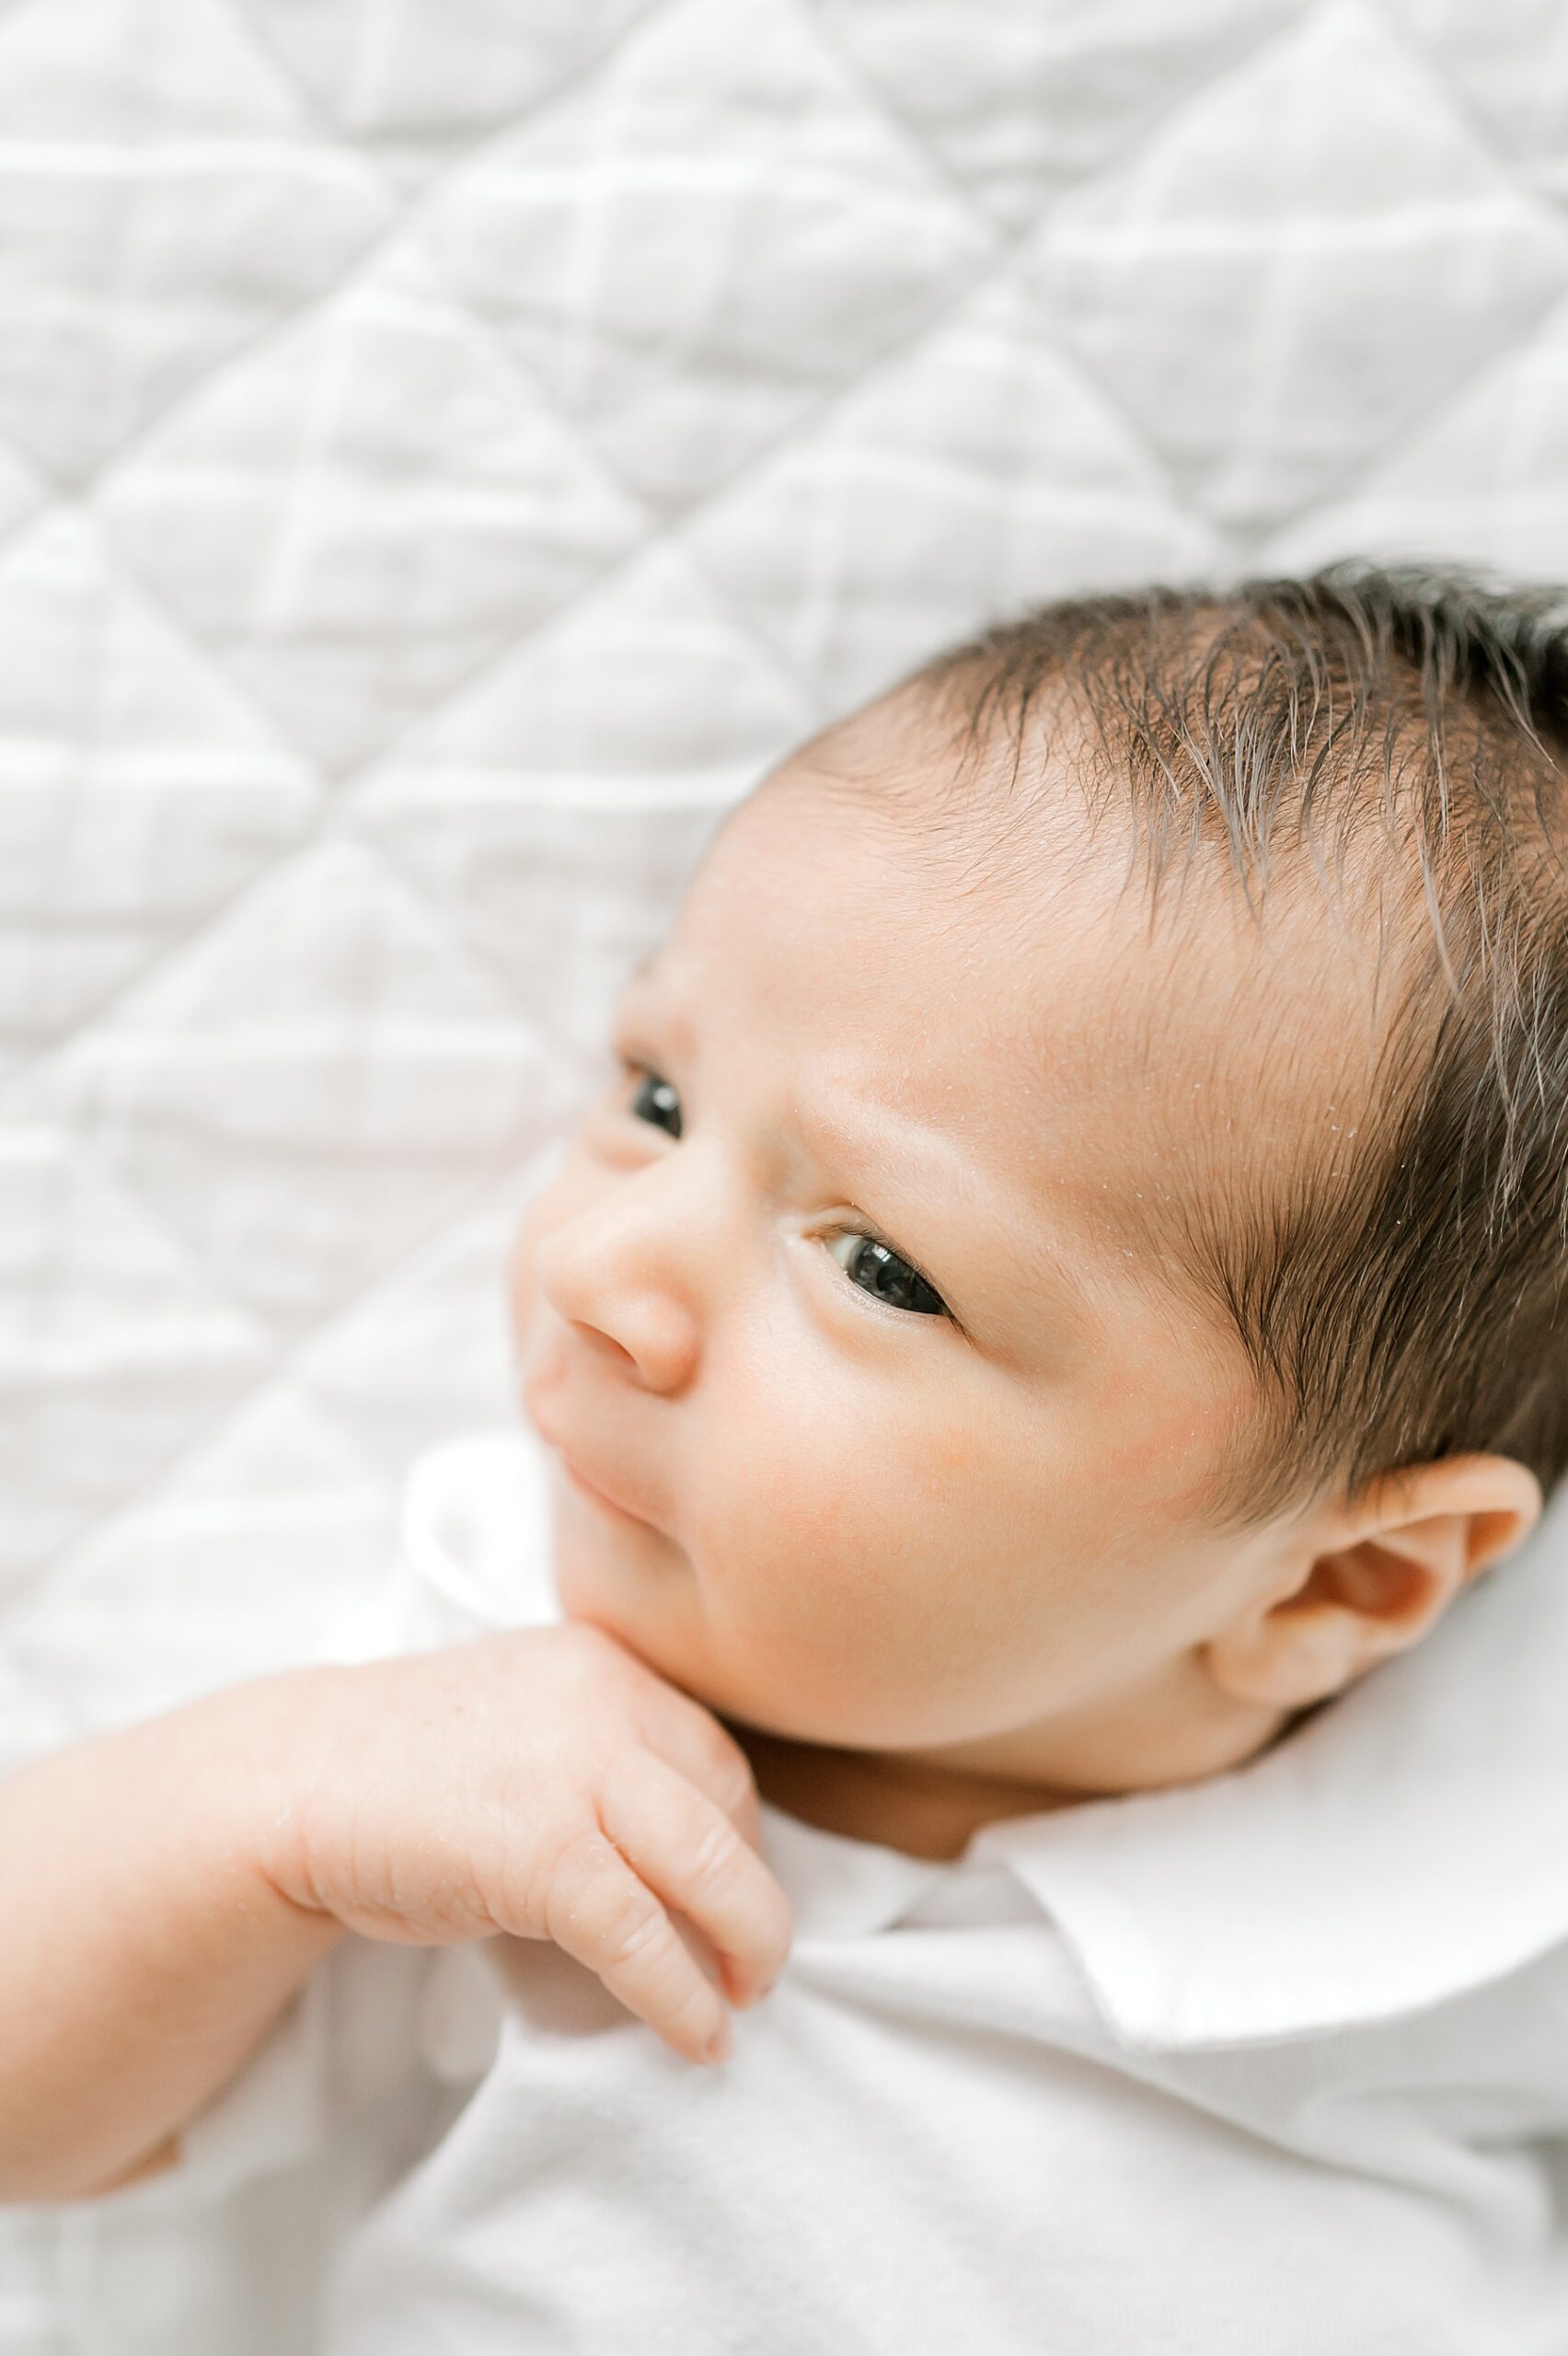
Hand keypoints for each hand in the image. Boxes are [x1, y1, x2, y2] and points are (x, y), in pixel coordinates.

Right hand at [262, 1623, 792, 2067]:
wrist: (291, 1783)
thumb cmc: (408, 1770)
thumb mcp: (527, 1722)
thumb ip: (604, 1753)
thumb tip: (695, 1853)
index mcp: (604, 1663)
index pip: (712, 1754)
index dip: (738, 1836)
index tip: (730, 1895)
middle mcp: (604, 1699)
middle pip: (727, 1806)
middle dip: (756, 1896)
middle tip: (757, 1965)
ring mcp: (574, 1771)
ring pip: (710, 1867)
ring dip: (747, 1947)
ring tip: (742, 2005)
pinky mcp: (540, 1852)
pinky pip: (641, 1935)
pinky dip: (681, 1995)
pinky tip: (696, 2036)